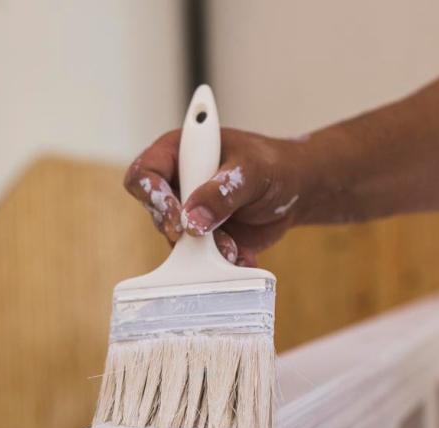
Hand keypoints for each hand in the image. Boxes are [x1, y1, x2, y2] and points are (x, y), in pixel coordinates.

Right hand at [124, 128, 318, 265]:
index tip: (176, 218)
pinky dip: (219, 263)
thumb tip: (191, 220)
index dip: (152, 197)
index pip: (144, 174)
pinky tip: (241, 256)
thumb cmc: (273, 165)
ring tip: (233, 248)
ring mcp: (187, 213)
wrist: (295, 190)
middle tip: (208, 237)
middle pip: (155, 213)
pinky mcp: (201, 239)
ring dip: (204, 251)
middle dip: (183, 230)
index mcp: (178, 153)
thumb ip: (221, 192)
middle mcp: (176, 184)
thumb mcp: (251, 170)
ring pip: (176, 241)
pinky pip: (197, 258)